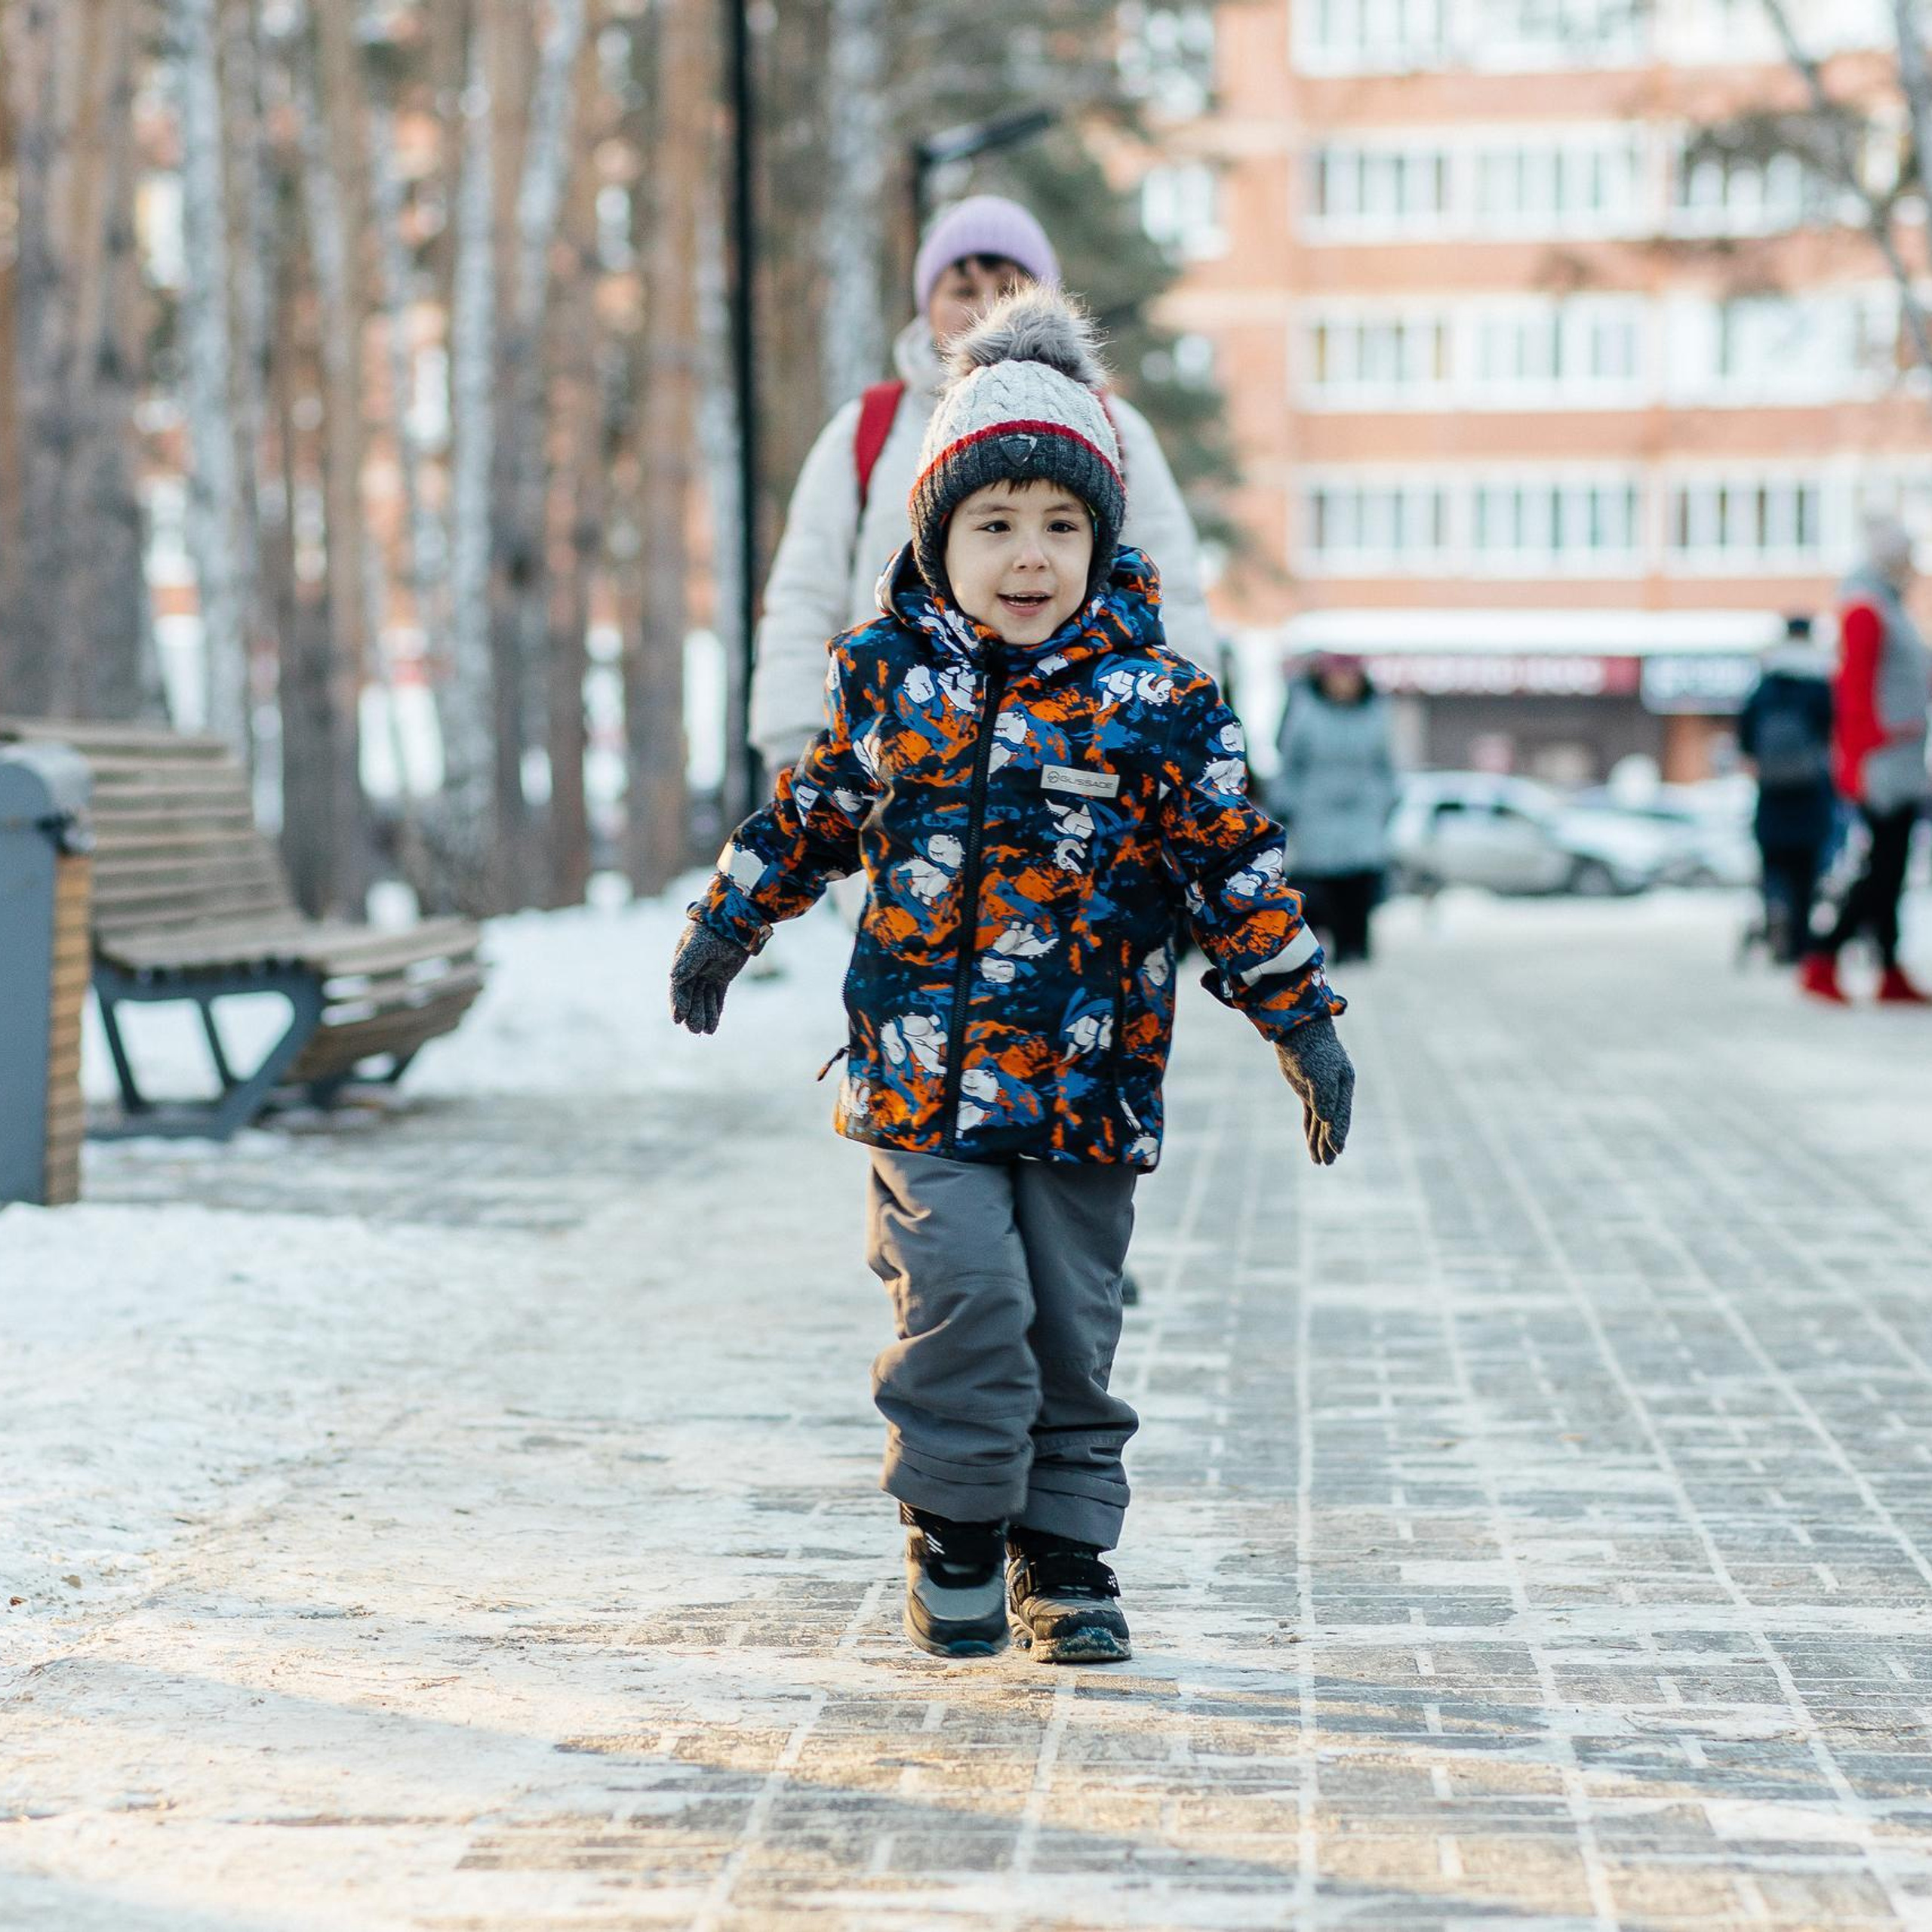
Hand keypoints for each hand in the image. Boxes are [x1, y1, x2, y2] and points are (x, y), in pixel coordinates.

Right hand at [669, 920, 750, 1034]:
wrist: (738, 920)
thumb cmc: (716, 929)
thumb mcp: (701, 944)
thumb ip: (689, 960)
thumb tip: (673, 978)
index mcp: (683, 961)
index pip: (679, 986)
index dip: (678, 1002)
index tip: (678, 1018)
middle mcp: (693, 969)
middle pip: (690, 996)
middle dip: (692, 1013)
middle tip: (694, 1029)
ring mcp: (708, 973)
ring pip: (704, 998)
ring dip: (704, 1015)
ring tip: (706, 1031)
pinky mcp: (721, 977)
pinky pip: (717, 996)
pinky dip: (715, 1010)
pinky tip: (713, 1024)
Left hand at [1274, 1015, 1353, 1165]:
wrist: (1297, 1032)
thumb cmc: (1311, 1050)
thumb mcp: (1318, 1071)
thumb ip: (1324, 1094)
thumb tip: (1325, 1118)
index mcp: (1343, 1086)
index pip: (1341, 1114)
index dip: (1338, 1133)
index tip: (1336, 1149)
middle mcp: (1335, 1091)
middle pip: (1333, 1123)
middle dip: (1329, 1143)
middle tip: (1326, 1162)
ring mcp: (1321, 1093)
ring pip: (1321, 1123)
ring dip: (1319, 1141)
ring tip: (1319, 1162)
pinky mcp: (1308, 1092)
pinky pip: (1311, 1116)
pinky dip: (1311, 1131)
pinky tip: (1311, 1146)